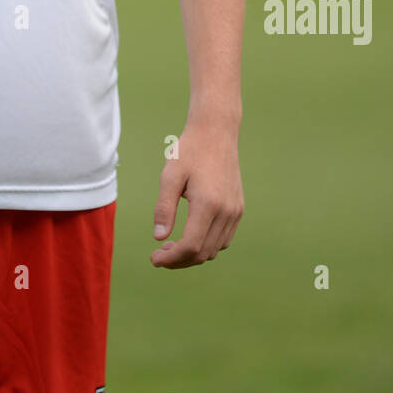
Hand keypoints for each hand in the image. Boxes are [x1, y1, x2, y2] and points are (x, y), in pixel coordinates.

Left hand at [151, 119, 243, 267]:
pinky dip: (206, 245)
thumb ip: (164, 208)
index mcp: (208, 204)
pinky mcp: (238, 209)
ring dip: (193, 254)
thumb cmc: (189, 151)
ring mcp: (235, 211)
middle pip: (203, 253)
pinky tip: (190, 235)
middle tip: (159, 254)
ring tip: (171, 245)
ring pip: (215, 249)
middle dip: (179, 260)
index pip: (191, 246)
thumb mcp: (170, 176)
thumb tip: (159, 238)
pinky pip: (224, 239)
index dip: (171, 259)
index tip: (154, 259)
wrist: (216, 132)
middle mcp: (226, 211)